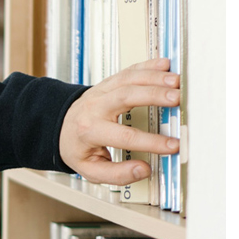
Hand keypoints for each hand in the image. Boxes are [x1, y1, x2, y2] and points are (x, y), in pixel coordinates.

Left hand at [58, 58, 180, 184]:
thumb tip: (143, 170)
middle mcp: (95, 108)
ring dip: (154, 78)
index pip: (125, 136)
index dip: (151, 142)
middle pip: (125, 96)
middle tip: (177, 99)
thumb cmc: (77, 148)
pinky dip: (147, 66)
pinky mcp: (108, 83)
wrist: (60, 126)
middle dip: (153, 96)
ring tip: (177, 82)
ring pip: (128, 79)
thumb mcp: (89, 169)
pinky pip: (128, 71)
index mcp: (90, 131)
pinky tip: (165, 64)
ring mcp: (101, 92)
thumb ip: (116, 174)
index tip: (173, 146)